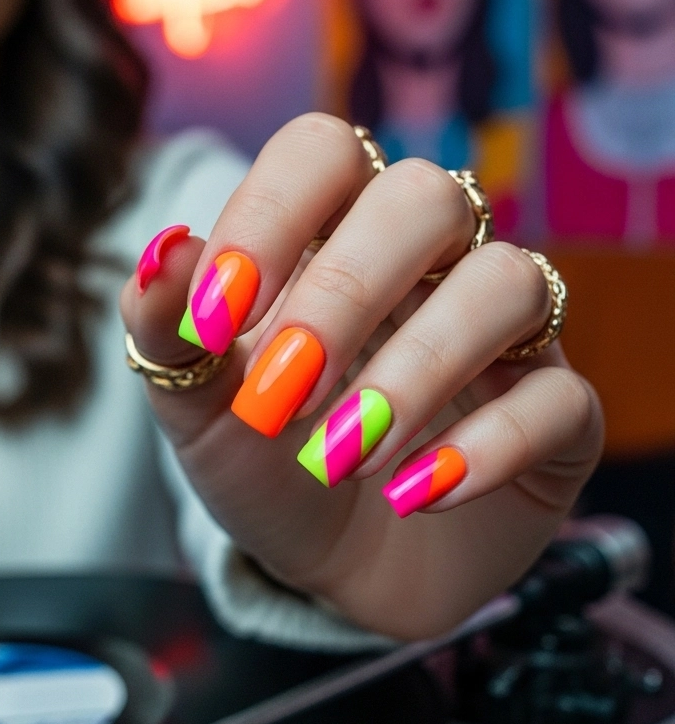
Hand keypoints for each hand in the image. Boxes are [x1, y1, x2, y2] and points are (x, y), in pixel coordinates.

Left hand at [120, 114, 602, 640]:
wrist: (332, 572)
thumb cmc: (268, 463)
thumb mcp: (198, 409)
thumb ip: (169, 332)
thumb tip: (161, 252)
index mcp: (336, 230)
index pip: (323, 151)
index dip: (269, 213)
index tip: (216, 316)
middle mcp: (432, 259)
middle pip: (427, 197)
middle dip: (345, 294)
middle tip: (282, 396)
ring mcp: (505, 331)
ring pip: (507, 283)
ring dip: (418, 371)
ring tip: (343, 458)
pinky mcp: (558, 412)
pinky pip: (561, 398)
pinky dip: (489, 446)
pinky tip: (416, 494)